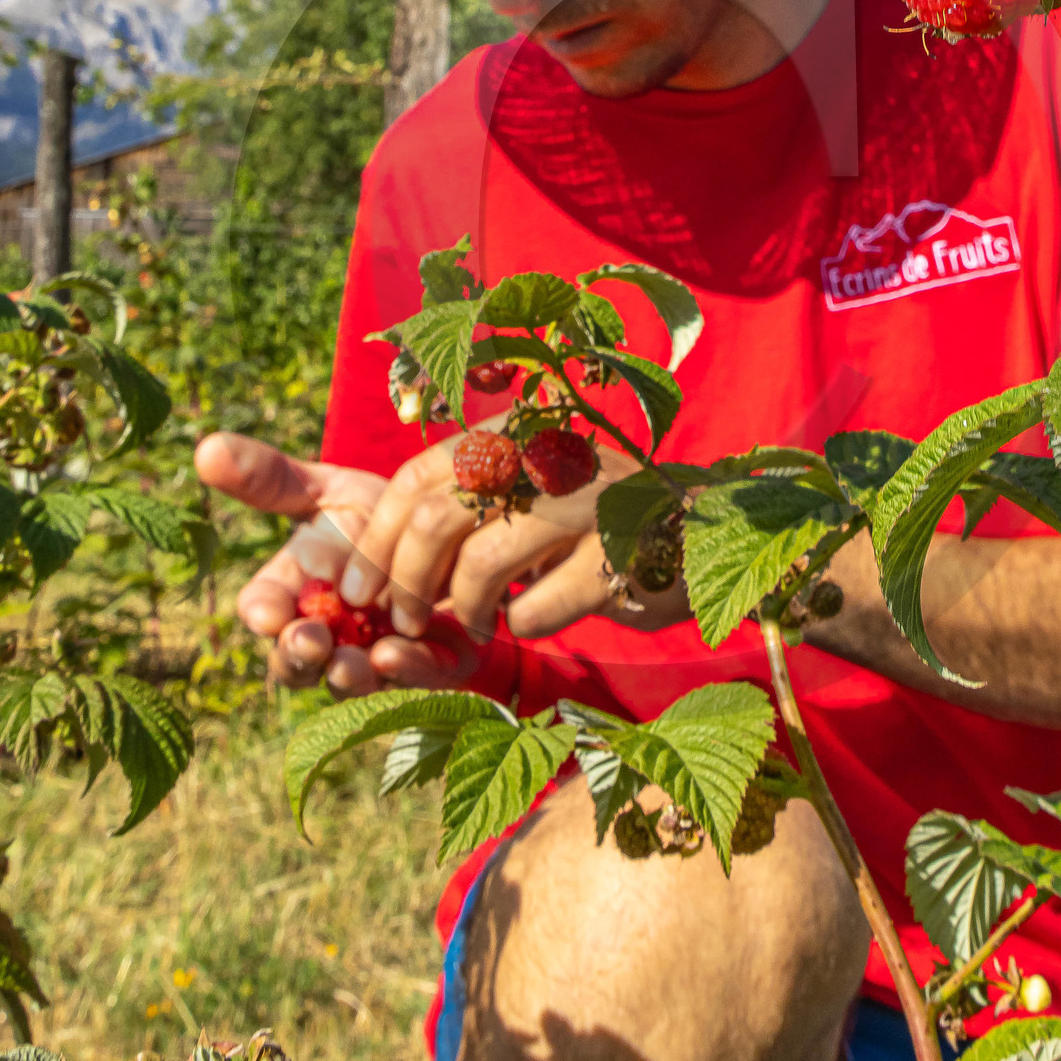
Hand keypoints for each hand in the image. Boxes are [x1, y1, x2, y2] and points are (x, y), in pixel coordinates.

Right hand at [193, 431, 482, 695]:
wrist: (455, 529)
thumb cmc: (380, 515)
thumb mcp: (328, 492)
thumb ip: (271, 479)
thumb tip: (205, 448)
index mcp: (295, 592)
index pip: (264, 611)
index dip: (263, 614)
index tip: (266, 612)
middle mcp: (328, 634)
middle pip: (296, 663)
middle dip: (298, 657)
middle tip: (308, 642)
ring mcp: (374, 657)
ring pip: (350, 684)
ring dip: (346, 676)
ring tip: (349, 662)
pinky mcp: (430, 666)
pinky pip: (415, 681)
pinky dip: (405, 672)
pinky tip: (397, 653)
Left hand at [335, 433, 688, 642]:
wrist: (704, 533)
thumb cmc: (592, 522)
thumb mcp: (527, 493)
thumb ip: (464, 510)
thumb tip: (380, 567)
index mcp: (517, 431)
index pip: (418, 475)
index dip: (375, 534)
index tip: (357, 586)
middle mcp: (550, 454)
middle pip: (438, 515)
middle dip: (404, 578)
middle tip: (402, 620)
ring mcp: (590, 502)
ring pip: (484, 560)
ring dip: (464, 609)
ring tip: (472, 628)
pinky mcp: (622, 555)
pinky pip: (542, 604)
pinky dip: (524, 623)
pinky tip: (532, 619)